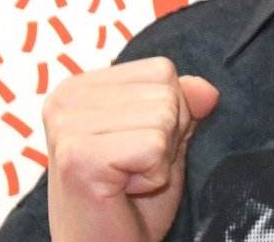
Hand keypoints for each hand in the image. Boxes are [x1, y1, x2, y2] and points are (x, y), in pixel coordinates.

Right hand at [42, 56, 219, 241]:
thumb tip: (208, 90)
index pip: (161, 70)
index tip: (138, 150)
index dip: (169, 114)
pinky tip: (124, 192)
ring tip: (127, 182)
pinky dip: (153, 176)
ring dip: (159, 159)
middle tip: (133, 171)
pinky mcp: (78, 157)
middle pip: (165, 91)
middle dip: (167, 137)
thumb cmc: (131, 203)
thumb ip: (184, 105)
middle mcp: (66, 98)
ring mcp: (67, 127)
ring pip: (164, 117)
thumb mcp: (166, 141)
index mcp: (80, 86)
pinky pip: (154, 146)